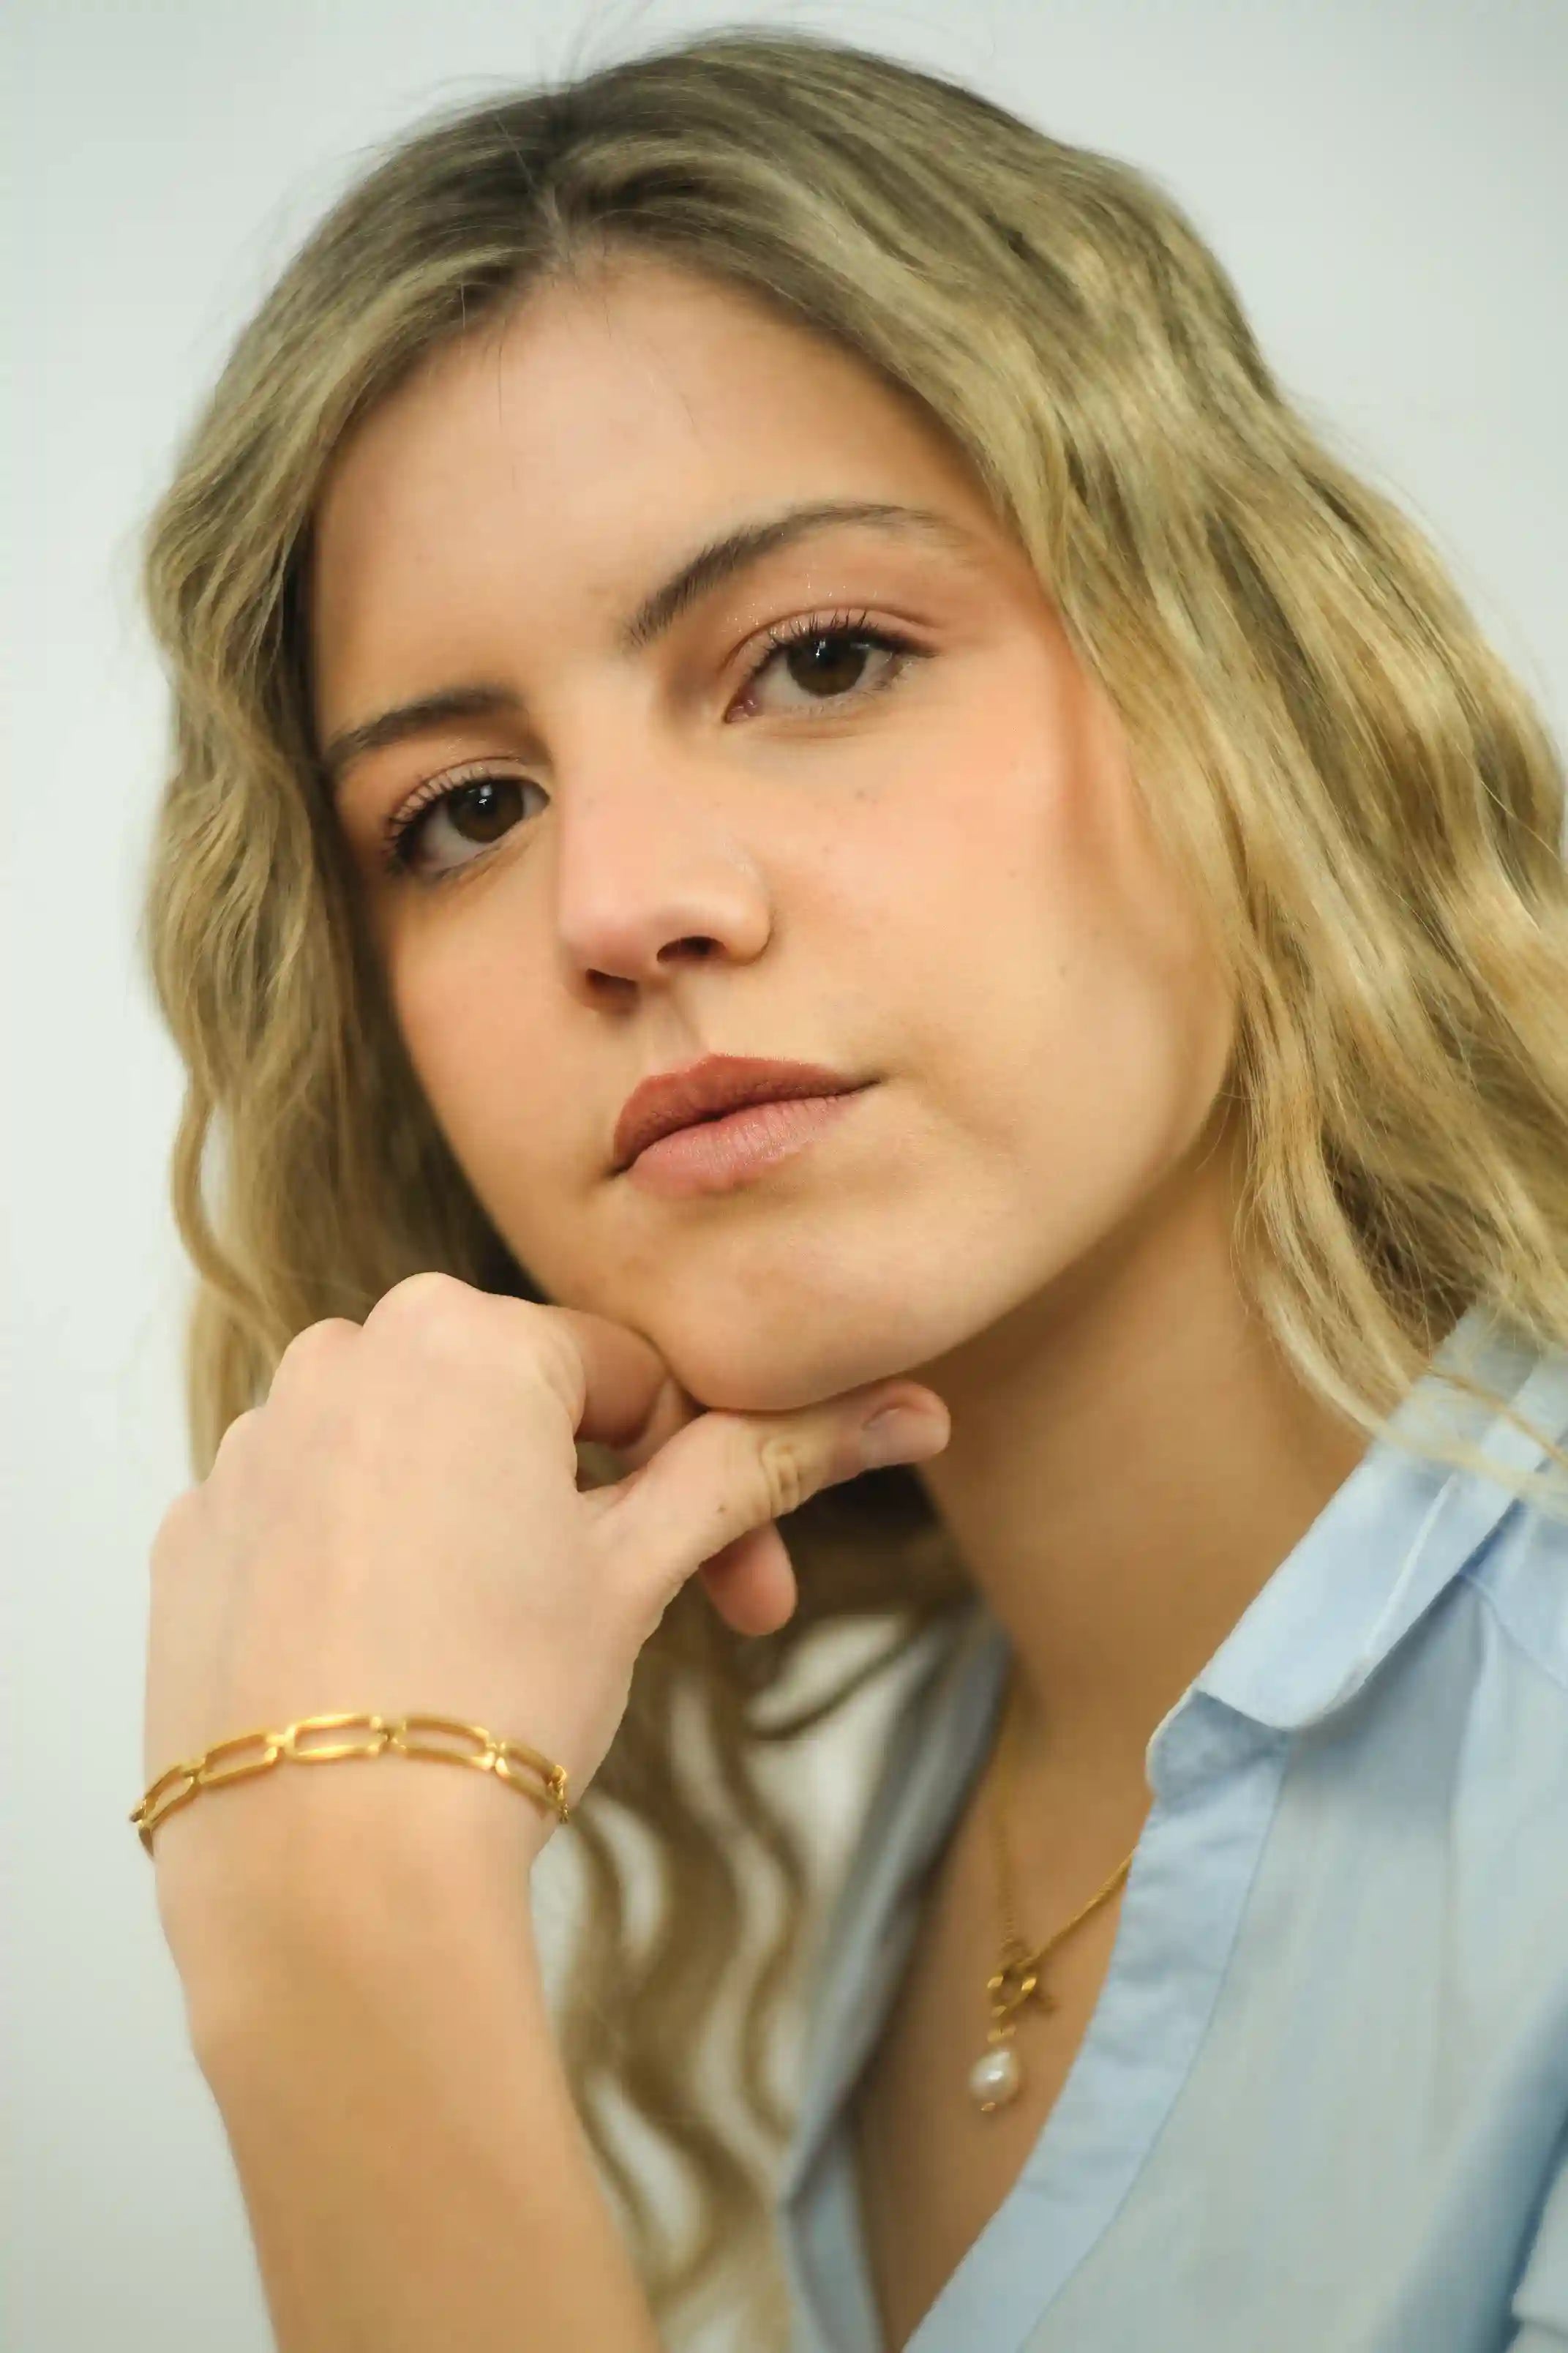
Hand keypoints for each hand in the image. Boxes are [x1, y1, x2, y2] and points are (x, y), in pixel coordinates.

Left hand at [139, 1272, 949, 1953]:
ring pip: (414, 1457)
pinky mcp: (193, 1533)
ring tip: (500, 1655)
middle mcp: (340, 1354)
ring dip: (481, 1528)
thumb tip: (912, 1410)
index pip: (631, 1377)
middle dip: (593, 1506)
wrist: (325, 1873)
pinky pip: (315, 1514)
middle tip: (628, 1624)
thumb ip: (765, 1462)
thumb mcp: (643, 1571)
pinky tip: (400, 1662)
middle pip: (517, 1408)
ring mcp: (252, 1445)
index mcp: (461, 1334)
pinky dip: (370, 1567)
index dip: (696, 1480)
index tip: (736, 1592)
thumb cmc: (498, 1701)